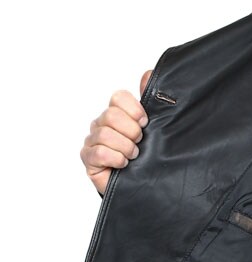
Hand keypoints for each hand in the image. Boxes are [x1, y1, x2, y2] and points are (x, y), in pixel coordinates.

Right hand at [80, 69, 152, 194]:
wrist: (141, 186)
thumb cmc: (144, 159)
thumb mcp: (153, 130)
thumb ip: (151, 102)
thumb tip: (148, 74)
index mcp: (117, 113)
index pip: (118, 97)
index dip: (134, 109)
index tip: (145, 123)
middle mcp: (102, 124)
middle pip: (111, 115)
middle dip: (131, 131)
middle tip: (139, 143)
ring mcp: (93, 141)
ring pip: (106, 134)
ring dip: (125, 148)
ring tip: (133, 157)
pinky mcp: (89, 159)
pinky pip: (99, 152)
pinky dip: (115, 159)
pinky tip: (123, 165)